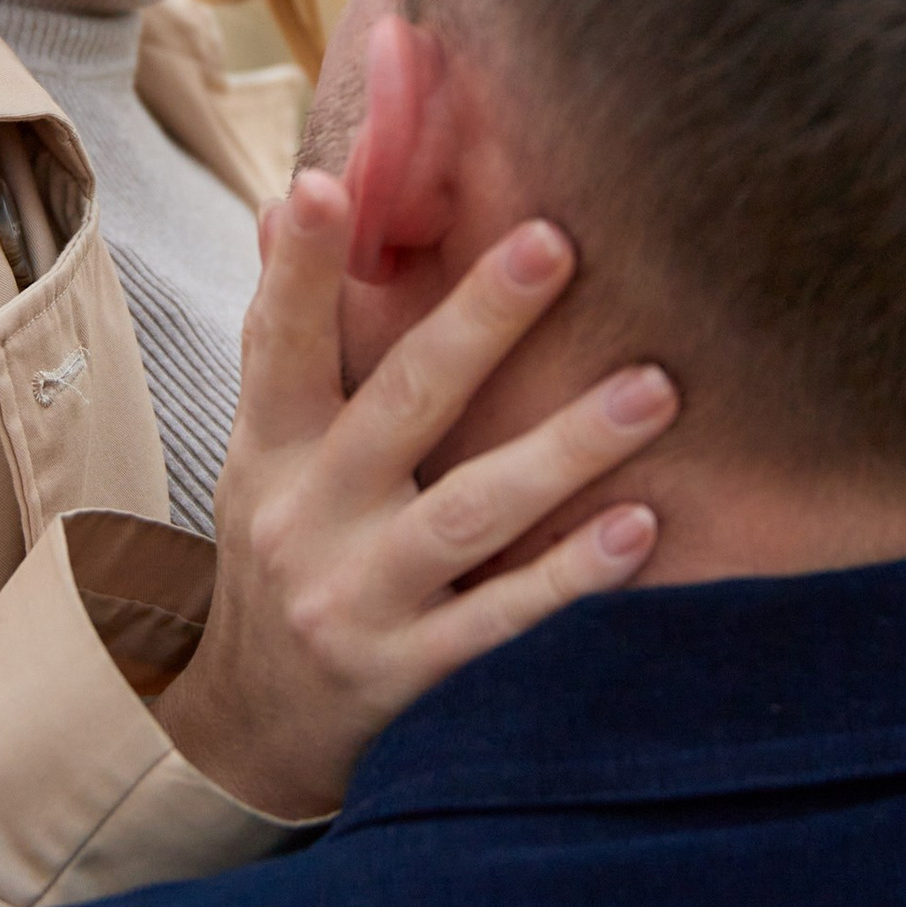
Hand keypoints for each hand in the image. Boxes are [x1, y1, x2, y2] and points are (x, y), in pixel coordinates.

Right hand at [153, 169, 673, 820]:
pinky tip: (640, 528)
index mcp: (272, 445)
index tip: (331, 184)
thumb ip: (289, 332)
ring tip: (655, 390)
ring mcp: (359, 597)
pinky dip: (571, 575)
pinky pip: (501, 617)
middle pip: (401, 404)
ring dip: (566, 448)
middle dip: (478, 322)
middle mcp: (308, 515)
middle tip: (555, 242)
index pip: (282, 341)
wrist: (250, 722)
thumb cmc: (284, 544)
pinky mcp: (409, 671)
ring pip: (470, 512)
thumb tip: (295, 199)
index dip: (304, 268)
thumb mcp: (263, 446)